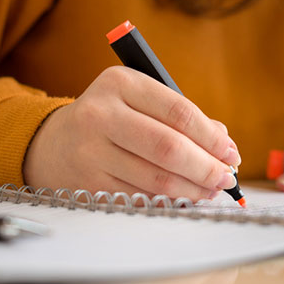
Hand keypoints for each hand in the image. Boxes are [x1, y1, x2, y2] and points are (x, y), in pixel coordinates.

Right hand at [23, 66, 240, 201]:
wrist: (52, 142)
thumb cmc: (111, 118)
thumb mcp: (139, 101)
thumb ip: (181, 116)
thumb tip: (224, 143)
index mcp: (120, 83)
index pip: (179, 112)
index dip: (211, 137)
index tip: (231, 153)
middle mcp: (102, 114)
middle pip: (168, 147)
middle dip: (206, 167)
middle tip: (226, 178)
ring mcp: (91, 150)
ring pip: (156, 178)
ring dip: (192, 189)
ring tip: (211, 190)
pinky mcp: (88, 183)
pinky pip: (140, 196)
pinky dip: (169, 200)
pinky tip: (184, 198)